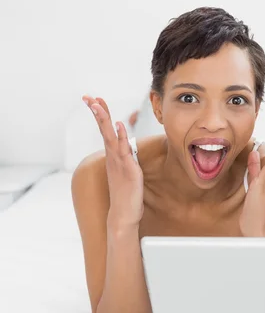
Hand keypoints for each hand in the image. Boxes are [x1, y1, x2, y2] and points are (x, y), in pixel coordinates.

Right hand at [83, 95, 143, 228]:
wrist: (124, 216)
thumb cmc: (126, 195)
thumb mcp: (127, 173)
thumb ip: (127, 159)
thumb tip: (129, 149)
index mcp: (113, 157)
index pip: (105, 132)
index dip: (101, 116)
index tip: (94, 101)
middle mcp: (113, 158)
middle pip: (104, 130)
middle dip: (97, 113)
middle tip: (88, 97)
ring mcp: (119, 163)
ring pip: (110, 137)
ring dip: (105, 120)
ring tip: (98, 104)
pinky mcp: (128, 170)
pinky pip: (124, 150)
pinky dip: (121, 136)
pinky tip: (118, 124)